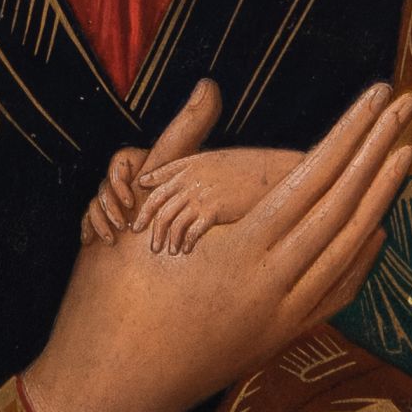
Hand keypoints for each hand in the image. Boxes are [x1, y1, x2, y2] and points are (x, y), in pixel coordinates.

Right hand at [25, 82, 411, 411]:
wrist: (108, 392)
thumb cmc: (109, 299)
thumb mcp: (133, 212)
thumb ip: (178, 144)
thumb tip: (209, 88)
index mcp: (241, 250)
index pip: (315, 174)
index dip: (352, 131)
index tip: (380, 93)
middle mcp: (274, 285)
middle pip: (345, 206)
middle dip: (379, 151)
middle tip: (407, 105)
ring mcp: (281, 318)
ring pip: (348, 250)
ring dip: (380, 198)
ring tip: (403, 155)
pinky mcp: (277, 341)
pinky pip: (336, 293)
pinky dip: (361, 257)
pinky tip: (375, 232)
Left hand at [133, 144, 303, 256]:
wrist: (272, 172)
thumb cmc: (246, 168)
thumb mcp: (215, 160)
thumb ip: (192, 168)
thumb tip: (178, 183)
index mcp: (189, 166)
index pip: (157, 187)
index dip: (145, 206)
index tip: (138, 221)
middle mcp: (191, 180)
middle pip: (159, 206)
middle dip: (149, 226)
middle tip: (149, 244)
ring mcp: (201, 195)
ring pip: (172, 220)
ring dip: (167, 239)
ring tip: (168, 251)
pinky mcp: (214, 210)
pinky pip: (191, 230)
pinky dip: (186, 242)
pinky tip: (186, 251)